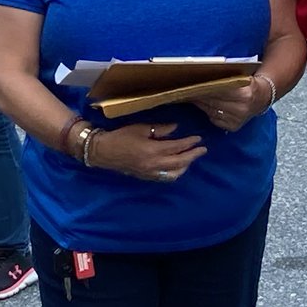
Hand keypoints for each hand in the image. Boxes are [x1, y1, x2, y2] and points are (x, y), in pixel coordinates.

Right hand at [88, 122, 206, 182]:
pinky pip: (164, 178)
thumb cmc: (121, 136)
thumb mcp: (141, 128)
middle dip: (193, 156)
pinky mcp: (145, 177)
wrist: (103, 151)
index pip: (177, 147)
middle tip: (203, 149)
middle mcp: (153, 164)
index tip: (199, 139)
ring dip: (185, 166)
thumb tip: (176, 128)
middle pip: (179, 162)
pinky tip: (177, 167)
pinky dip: (174, 173)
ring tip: (191, 158)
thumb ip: (160, 129)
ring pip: (174, 174)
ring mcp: (149, 173)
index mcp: (153, 150)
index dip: (189, 143)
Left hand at [193, 76, 271, 131]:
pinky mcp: (234, 127)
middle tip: (188, 91)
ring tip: (193, 98)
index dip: (205, 88)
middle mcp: (241, 109)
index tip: (193, 85)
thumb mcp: (242, 78)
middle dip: (200, 97)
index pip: (219, 91)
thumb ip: (226, 80)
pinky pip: (215, 119)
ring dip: (201, 105)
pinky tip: (204, 107)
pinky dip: (208, 113)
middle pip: (213, 102)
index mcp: (244, 94)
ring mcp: (237, 120)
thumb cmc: (250, 85)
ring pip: (212, 111)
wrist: (263, 98)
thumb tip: (203, 80)